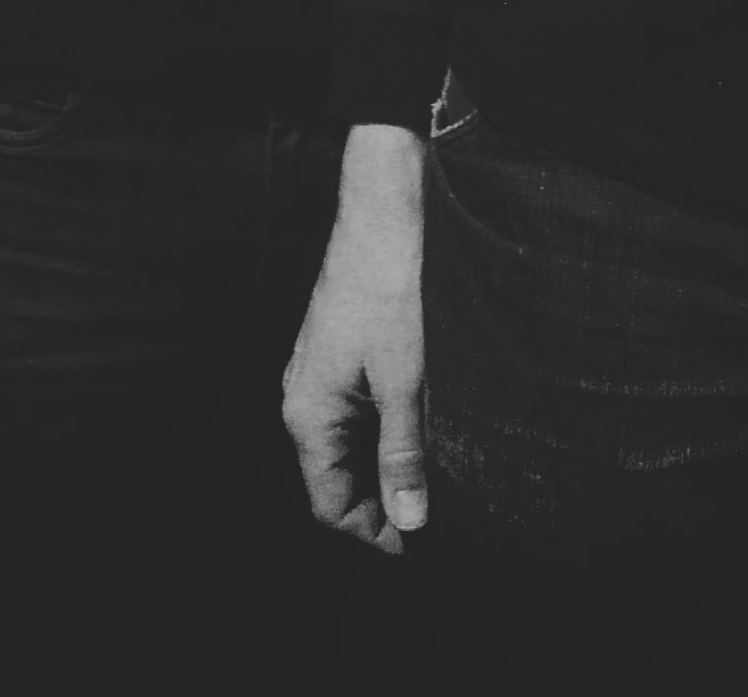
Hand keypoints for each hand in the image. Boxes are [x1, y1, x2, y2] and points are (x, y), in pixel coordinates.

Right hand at [282, 122, 429, 549]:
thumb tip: (410, 518)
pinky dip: (389, 430)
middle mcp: (305, 396)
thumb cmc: (391, 285)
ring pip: (350, 444)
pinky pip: (359, 411)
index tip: (423, 543)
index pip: (329, 503)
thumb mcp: (407, 380)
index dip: (373, 532)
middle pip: (337, 477)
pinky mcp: (343, 349)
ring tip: (442, 474)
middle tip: (442, 514)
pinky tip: (428, 427)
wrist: (386, 204)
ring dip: (390, 465)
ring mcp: (322, 371)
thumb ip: (405, 453)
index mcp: (308, 412)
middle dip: (384, 501)